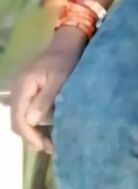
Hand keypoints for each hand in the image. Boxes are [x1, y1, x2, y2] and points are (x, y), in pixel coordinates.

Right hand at [10, 34, 83, 154]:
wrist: (67, 42)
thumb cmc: (66, 59)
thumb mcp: (59, 77)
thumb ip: (45, 98)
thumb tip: (31, 121)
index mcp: (23, 87)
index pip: (19, 119)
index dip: (30, 135)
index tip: (46, 146)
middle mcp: (18, 91)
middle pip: (17, 121)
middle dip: (32, 137)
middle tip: (50, 147)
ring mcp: (22, 92)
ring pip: (21, 119)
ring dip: (33, 132)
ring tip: (50, 142)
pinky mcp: (29, 92)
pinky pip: (26, 112)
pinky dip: (35, 123)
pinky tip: (47, 129)